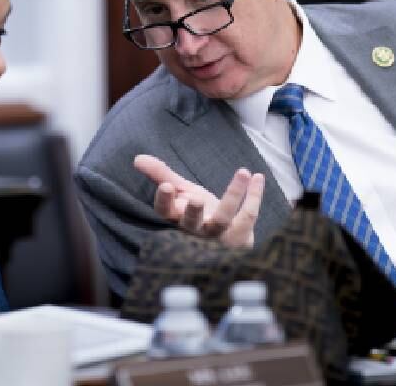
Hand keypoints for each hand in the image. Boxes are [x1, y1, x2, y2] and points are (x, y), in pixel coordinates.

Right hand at [133, 154, 264, 247]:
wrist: (226, 237)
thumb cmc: (199, 212)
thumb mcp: (181, 191)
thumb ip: (161, 174)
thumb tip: (137, 158)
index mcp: (177, 217)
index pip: (165, 212)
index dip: (164, 200)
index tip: (166, 186)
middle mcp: (196, 229)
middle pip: (193, 224)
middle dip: (194, 212)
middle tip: (197, 199)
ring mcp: (218, 234)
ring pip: (224, 219)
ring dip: (234, 195)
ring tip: (243, 171)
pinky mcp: (239, 236)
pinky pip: (248, 216)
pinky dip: (254, 196)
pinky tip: (258, 177)